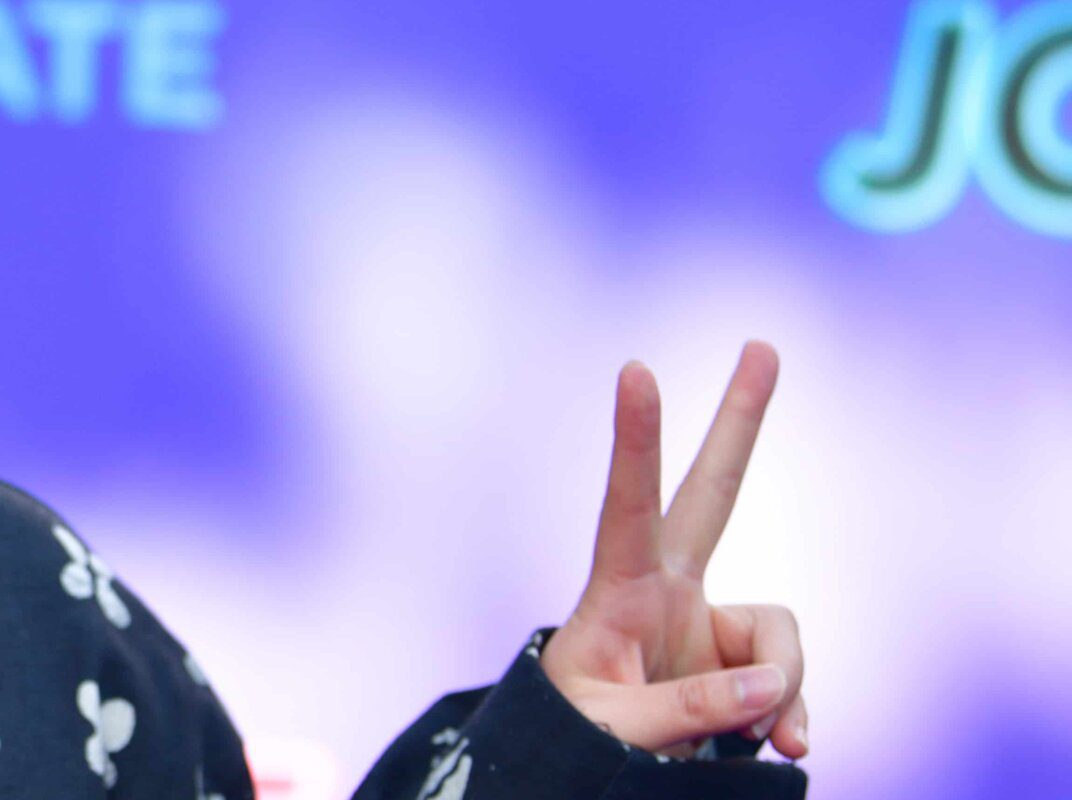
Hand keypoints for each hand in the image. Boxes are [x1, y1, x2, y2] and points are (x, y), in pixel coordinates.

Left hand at [541, 342, 807, 759]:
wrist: (591, 769)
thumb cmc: (574, 742)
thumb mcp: (616, 730)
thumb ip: (692, 707)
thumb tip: (772, 687)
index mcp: (619, 593)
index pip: (625, 505)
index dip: (635, 440)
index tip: (635, 368)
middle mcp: (668, 591)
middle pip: (713, 492)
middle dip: (739, 423)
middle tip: (762, 346)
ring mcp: (708, 622)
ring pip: (780, 636)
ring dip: (783, 689)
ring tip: (758, 738)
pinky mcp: (742, 660)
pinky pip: (788, 679)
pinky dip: (790, 712)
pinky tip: (784, 742)